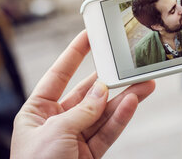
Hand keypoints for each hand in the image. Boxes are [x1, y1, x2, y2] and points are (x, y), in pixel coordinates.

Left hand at [10, 31, 154, 158]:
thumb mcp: (54, 132)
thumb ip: (81, 110)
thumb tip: (102, 89)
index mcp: (36, 112)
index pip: (57, 75)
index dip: (73, 54)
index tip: (89, 36)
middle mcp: (56, 122)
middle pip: (86, 94)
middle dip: (108, 80)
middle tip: (128, 65)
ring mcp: (74, 139)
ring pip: (102, 113)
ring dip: (123, 99)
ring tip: (145, 84)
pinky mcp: (89, 155)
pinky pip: (107, 132)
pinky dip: (121, 118)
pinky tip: (132, 103)